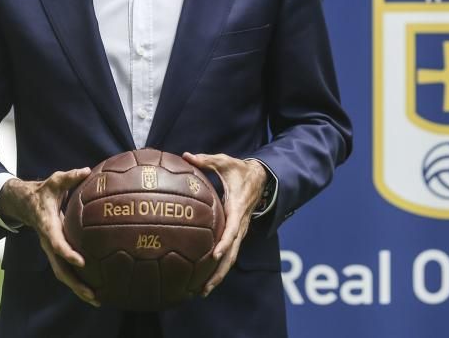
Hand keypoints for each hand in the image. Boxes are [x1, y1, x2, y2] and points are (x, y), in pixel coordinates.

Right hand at [0, 168, 99, 306]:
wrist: (25, 204)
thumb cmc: (43, 192)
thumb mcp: (54, 181)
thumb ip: (69, 177)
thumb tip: (85, 170)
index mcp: (48, 227)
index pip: (57, 244)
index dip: (68, 253)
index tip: (82, 262)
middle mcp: (49, 243)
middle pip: (60, 269)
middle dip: (76, 283)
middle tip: (93, 295)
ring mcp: (52, 251)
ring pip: (63, 274)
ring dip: (78, 288)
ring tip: (97, 299)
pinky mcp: (57, 253)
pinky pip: (66, 270)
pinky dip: (78, 281)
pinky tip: (94, 288)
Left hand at [182, 152, 266, 296]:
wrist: (261, 177)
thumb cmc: (240, 170)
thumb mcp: (225, 162)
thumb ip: (207, 160)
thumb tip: (186, 156)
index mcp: (238, 209)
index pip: (232, 230)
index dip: (224, 243)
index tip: (213, 255)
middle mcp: (241, 225)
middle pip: (232, 253)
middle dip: (219, 272)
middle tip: (204, 288)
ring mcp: (240, 231)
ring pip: (231, 258)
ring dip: (219, 275)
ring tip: (203, 291)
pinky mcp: (237, 234)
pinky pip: (230, 253)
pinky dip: (220, 268)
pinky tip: (206, 278)